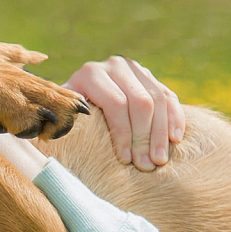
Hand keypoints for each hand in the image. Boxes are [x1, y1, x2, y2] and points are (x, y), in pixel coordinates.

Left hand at [63, 56, 184, 170]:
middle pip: (141, 102)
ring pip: (158, 100)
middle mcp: (114, 66)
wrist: (74, 100)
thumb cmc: (63, 118)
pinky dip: (174, 119)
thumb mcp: (59, 118)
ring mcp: (134, 69)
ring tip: (160, 160)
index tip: (125, 160)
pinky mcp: (149, 76)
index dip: (123, 134)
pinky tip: (175, 140)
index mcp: (90, 75)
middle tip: (147, 165)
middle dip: (145, 137)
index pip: (116, 104)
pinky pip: (168, 96)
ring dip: (162, 133)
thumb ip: (60, 124)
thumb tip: (55, 140)